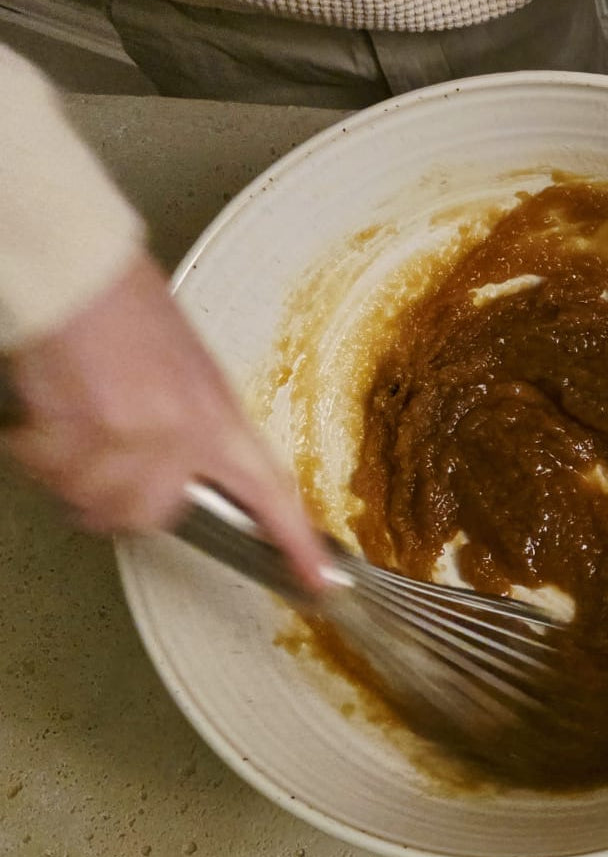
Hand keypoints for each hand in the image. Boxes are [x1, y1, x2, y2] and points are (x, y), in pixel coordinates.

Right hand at [1, 253, 328, 590]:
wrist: (81, 275)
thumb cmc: (129, 310)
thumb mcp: (192, 371)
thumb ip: (198, 428)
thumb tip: (188, 469)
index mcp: (220, 419)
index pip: (272, 493)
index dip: (297, 543)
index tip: (318, 580)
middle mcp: (183, 438)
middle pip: (153, 517)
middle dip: (125, 493)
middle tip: (113, 444)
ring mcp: (132, 443)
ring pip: (96, 504)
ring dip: (77, 473)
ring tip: (81, 419)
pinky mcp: (79, 440)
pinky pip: (51, 475)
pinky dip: (39, 451)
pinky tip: (53, 412)